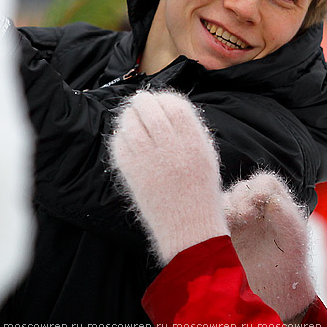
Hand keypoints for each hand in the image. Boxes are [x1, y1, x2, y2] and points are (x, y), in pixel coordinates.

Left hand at [109, 90, 228, 263]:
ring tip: (129, 117)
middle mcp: (171, 149)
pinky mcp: (133, 175)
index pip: (175, 106)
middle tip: (138, 102)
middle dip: (141, 102)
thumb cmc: (200, 192)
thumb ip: (190, 132)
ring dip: (128, 117)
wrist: (189, 228)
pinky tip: (124, 138)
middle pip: (149, 110)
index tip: (158, 99)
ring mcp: (149, 162)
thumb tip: (168, 107)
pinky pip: (120, 146)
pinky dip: (119, 137)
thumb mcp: (206, 157)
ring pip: (131, 125)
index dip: (164, 98)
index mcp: (194, 143)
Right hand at [224, 172, 315, 321]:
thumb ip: (286, 217)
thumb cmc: (290, 262)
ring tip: (233, 224)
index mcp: (274, 201)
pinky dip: (212, 220)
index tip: (258, 202)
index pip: (264, 182)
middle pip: (242, 190)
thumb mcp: (295, 239)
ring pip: (224, 202)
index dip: (260, 188)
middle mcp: (252, 205)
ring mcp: (234, 218)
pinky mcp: (220, 232)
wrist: (275, 291)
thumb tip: (270, 200)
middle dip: (241, 199)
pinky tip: (220, 231)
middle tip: (244, 216)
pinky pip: (211, 219)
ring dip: (227, 209)